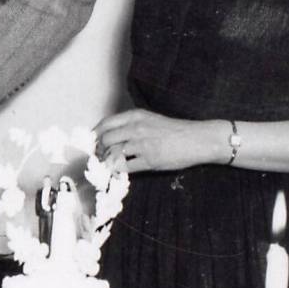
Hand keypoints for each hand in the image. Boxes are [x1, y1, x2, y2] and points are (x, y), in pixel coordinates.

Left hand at [95, 109, 216, 172]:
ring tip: (107, 165)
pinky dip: (118, 170)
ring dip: (107, 162)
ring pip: (113, 154)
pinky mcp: (149, 160)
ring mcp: (142, 145)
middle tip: (99, 157)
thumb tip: (110, 136)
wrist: (196, 139)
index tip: (92, 142)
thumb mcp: (150, 120)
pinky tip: (118, 171)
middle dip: (99, 150)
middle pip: (105, 140)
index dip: (95, 135)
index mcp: (135, 116)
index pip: (105, 124)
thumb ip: (131, 125)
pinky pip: (125, 167)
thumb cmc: (174, 130)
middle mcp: (136, 128)